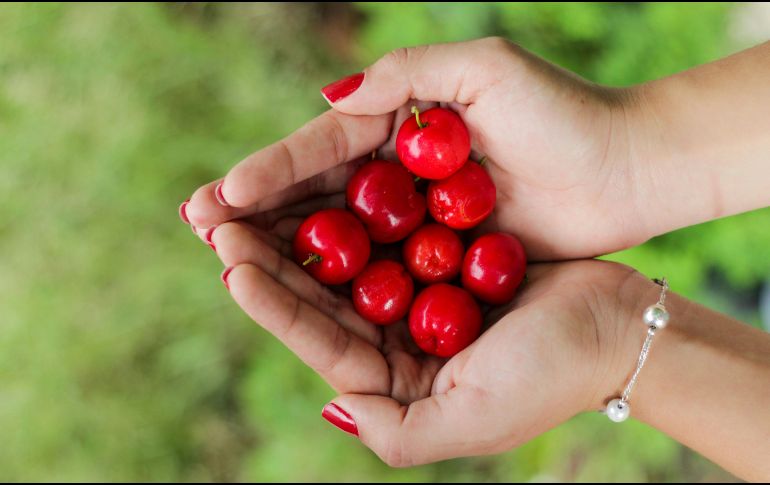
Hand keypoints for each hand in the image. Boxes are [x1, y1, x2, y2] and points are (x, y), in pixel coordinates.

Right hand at [183, 37, 651, 259]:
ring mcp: (417, 216)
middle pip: (317, 192)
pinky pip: (380, 268)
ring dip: (283, 246)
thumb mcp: (483, 70)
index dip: (270, 169)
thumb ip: (408, 75)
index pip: (323, 146)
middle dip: (258, 209)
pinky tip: (295, 290)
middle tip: (199, 226)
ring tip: (227, 258)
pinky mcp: (440, 254)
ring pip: (338, 233)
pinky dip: (337, 279)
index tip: (222, 193)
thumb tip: (334, 98)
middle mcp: (400, 169)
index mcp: (403, 122)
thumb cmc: (563, 114)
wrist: (627, 171)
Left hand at [206, 214, 651, 465]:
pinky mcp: (440, 252)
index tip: (231, 266)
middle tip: (217, 221)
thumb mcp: (469, 422)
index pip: (320, 340)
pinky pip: (387, 227)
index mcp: (395, 380)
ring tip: (249, 197)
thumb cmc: (548, 376)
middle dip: (268, 259)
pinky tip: (318, 179)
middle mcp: (398, 337)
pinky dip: (353, 206)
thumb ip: (397, 433)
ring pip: (344, 257)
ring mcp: (416, 292)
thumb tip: (332, 405)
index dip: (273, 305)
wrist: (616, 327)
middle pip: (321, 295)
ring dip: (299, 229)